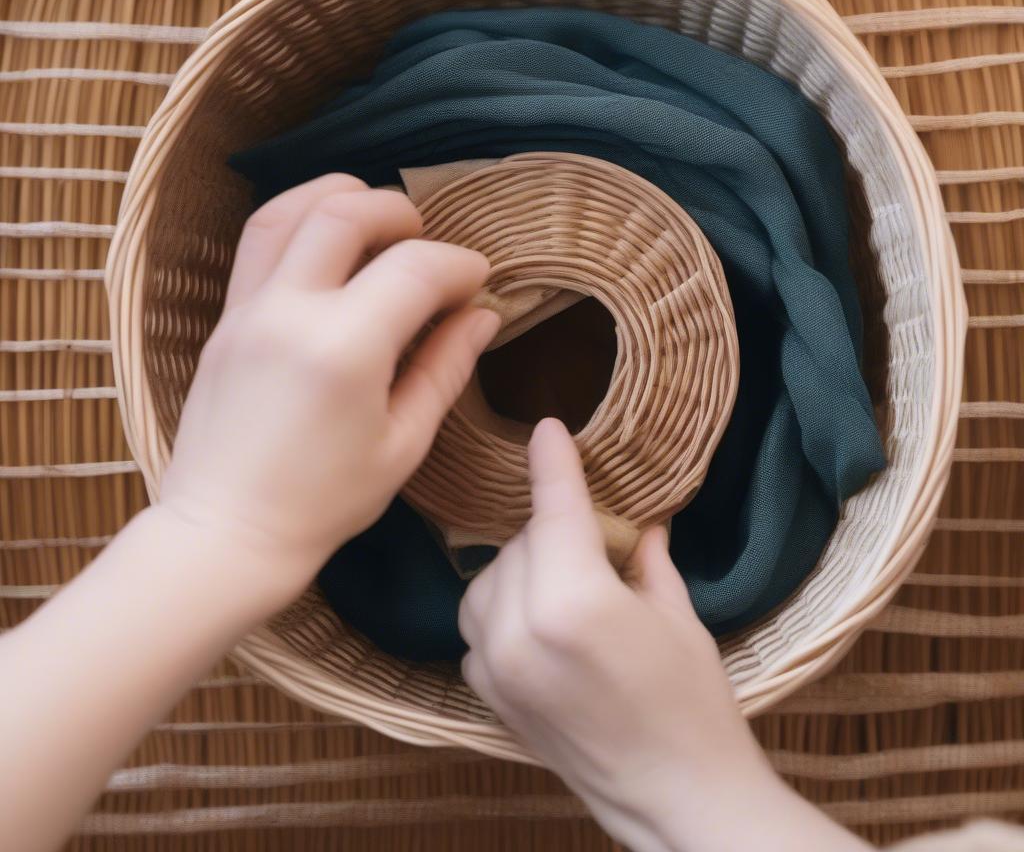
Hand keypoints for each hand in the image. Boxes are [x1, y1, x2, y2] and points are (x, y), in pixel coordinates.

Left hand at [158, 173, 499, 605]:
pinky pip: (257, 242)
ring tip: (375, 216)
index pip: (415, 269)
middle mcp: (291, 312)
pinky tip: (327, 242)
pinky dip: (298, 220)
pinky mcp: (225, 319)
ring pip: (287, 210)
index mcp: (345, 350)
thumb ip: (445, 368)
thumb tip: (482, 315)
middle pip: (346, 214)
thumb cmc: (325, 503)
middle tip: (428, 240)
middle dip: (400, 211)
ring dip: (338, 196)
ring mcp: (248, 309)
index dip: (458, 264)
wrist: (227, 534)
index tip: (478, 280)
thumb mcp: (403, 443)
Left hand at [459, 419, 865, 851]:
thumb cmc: (693, 702)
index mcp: (575, 601)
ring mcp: (495, 666)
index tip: (548, 429)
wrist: (676, 796)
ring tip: (567, 585)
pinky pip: (478, 623)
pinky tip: (541, 623)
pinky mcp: (486, 695)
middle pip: (523, 542)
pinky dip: (503, 610)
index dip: (554, 464)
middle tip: (598, 548)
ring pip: (488, 577)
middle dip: (556, 533)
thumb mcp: (677, 616)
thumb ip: (644, 557)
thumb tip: (638, 521)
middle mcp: (521, 629)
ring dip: (523, 568)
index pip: (556, 510)